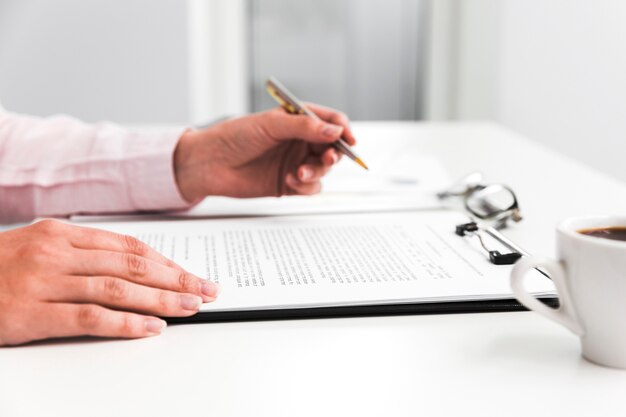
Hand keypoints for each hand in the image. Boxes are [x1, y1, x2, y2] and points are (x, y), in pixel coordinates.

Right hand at [0, 220, 217, 345]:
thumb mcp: (41, 249)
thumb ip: (84, 255)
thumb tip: (137, 268)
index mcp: (62, 233)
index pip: (130, 247)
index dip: (167, 262)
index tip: (193, 274)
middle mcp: (57, 252)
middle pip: (131, 266)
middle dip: (176, 279)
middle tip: (206, 290)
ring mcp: (43, 281)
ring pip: (117, 288)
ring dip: (161, 299)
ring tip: (191, 307)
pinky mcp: (30, 313)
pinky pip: (89, 317)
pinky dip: (125, 323)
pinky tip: (151, 327)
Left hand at [173, 104, 355, 201]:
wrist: (210, 163)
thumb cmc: (235, 136)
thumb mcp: (271, 124)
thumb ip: (304, 127)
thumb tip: (335, 131)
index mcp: (297, 120)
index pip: (330, 122)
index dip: (343, 130)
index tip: (348, 139)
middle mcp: (300, 141)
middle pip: (332, 147)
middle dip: (334, 154)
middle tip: (327, 158)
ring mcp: (296, 162)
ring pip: (324, 169)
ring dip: (317, 171)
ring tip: (298, 173)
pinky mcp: (289, 184)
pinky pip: (312, 186)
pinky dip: (307, 185)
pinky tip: (291, 181)